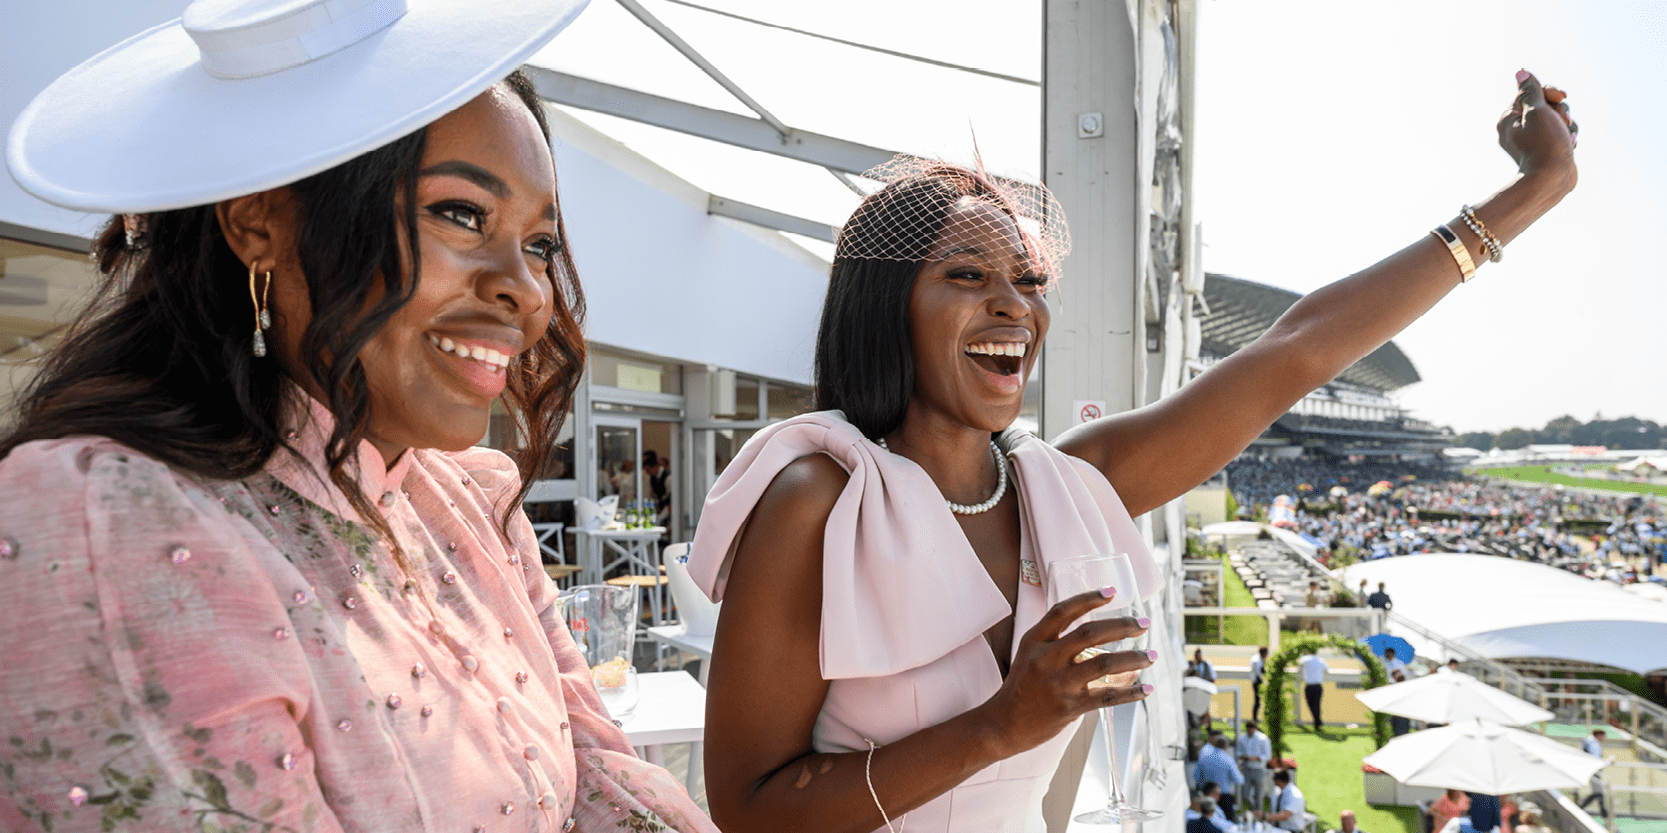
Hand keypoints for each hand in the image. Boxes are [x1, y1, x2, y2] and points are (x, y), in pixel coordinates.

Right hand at [971, 588, 1152, 756]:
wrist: (1003, 724)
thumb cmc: (1021, 687)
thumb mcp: (1029, 655)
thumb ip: (1055, 642)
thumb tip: (1095, 632)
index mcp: (1035, 641)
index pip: (1063, 611)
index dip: (1088, 599)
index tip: (1111, 592)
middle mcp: (1047, 659)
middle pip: (1090, 634)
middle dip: (1122, 626)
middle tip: (1144, 625)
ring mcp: (1059, 683)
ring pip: (1105, 664)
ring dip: (1134, 659)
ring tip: (1151, 656)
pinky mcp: (1070, 706)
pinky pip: (1108, 696)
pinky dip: (1131, 692)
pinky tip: (1146, 689)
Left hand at [1498, 70, 1576, 187]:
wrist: (1552, 180)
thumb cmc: (1545, 144)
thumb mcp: (1537, 111)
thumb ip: (1531, 92)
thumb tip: (1521, 73)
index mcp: (1508, 119)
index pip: (1530, 93)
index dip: (1549, 92)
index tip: (1560, 97)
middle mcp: (1517, 129)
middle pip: (1545, 106)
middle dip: (1560, 110)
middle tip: (1564, 121)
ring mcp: (1533, 140)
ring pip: (1557, 120)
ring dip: (1567, 125)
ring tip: (1568, 138)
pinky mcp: (1547, 149)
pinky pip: (1560, 134)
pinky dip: (1568, 136)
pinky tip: (1570, 145)